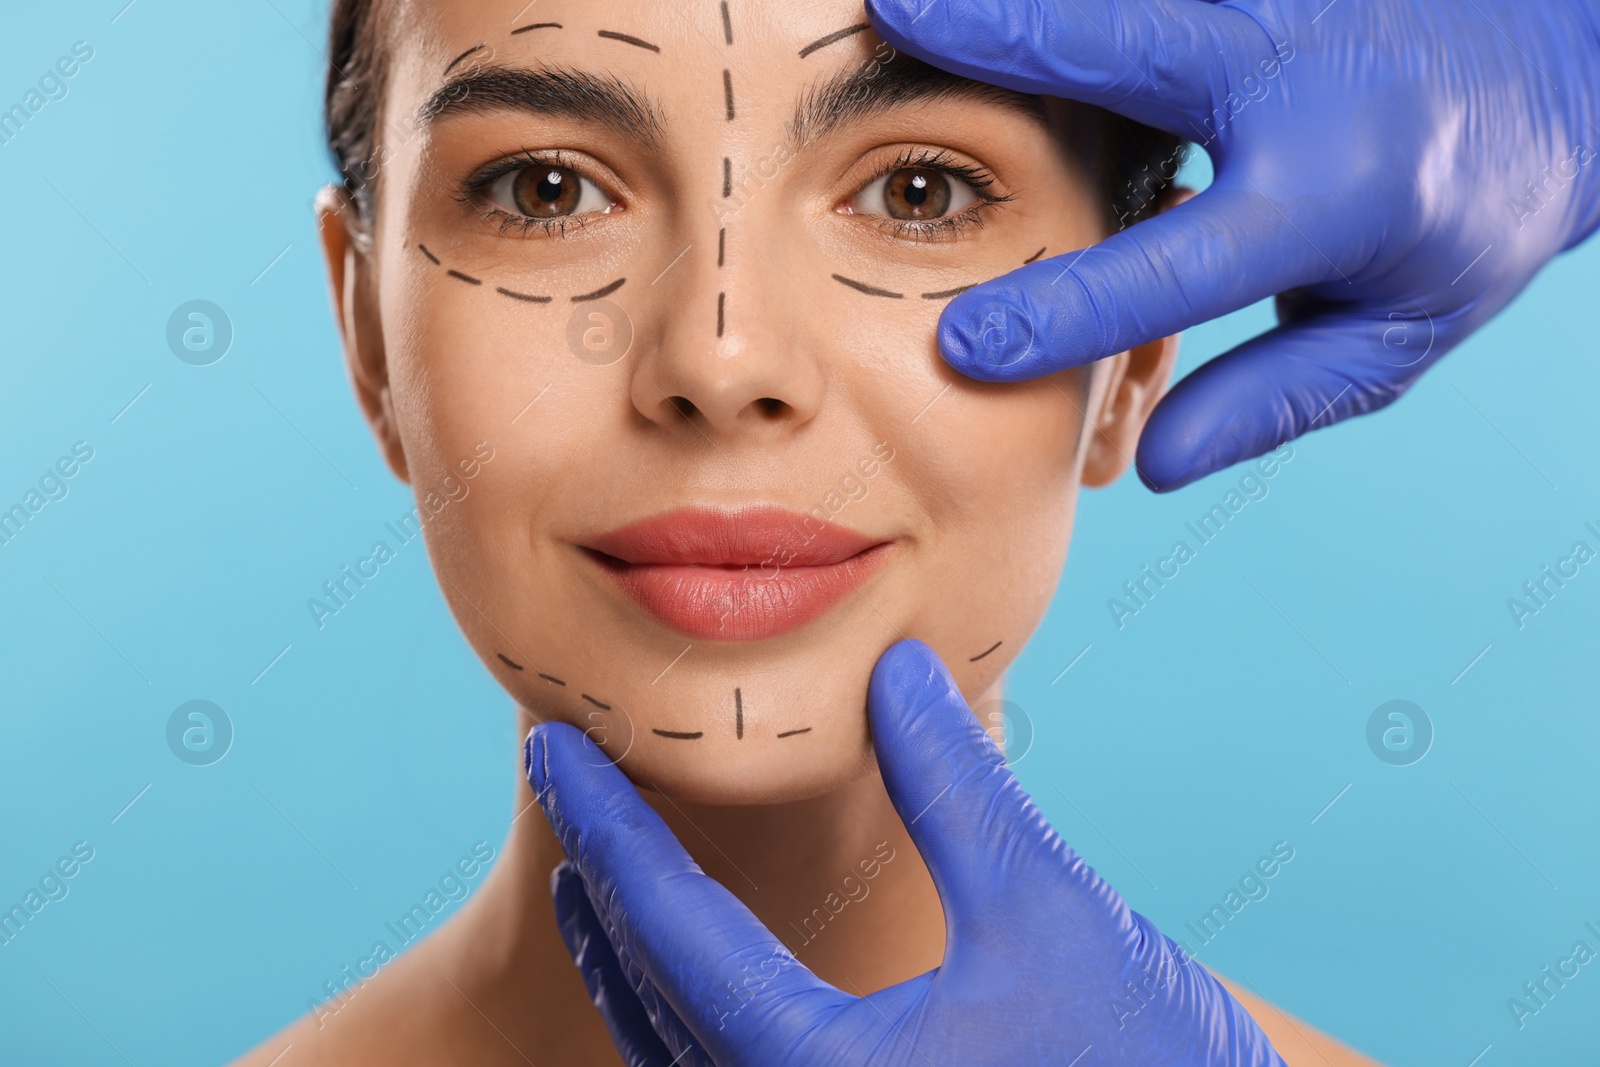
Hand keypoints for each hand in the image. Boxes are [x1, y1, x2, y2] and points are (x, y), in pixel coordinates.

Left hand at [526, 640, 1284, 1065]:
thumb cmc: (1146, 1057)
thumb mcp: (1048, 908)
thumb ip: (957, 787)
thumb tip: (896, 666)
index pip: (672, 931)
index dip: (604, 827)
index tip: (548, 747)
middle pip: (650, 1005)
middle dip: (600, 893)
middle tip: (563, 797)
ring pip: (677, 1061)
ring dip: (633, 963)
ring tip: (603, 881)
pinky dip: (687, 1015)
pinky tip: (697, 972)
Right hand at [865, 0, 1599, 490]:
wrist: (1563, 62)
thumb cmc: (1470, 213)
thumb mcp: (1398, 333)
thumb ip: (1274, 396)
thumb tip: (1147, 460)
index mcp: (1341, 193)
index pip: (1182, 264)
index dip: (1070, 313)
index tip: (968, 347)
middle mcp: (1300, 75)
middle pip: (1126, 47)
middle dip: (1005, 35)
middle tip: (893, 17)